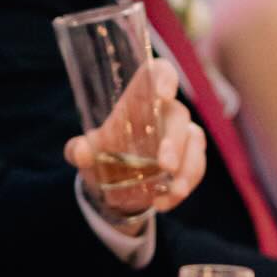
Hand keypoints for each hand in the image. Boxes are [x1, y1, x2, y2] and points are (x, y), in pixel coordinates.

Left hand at [67, 61, 207, 218]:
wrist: (113, 184)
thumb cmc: (102, 154)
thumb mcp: (85, 153)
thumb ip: (78, 150)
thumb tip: (79, 152)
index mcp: (138, 99)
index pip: (155, 74)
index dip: (163, 77)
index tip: (162, 95)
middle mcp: (163, 113)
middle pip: (179, 115)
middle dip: (175, 141)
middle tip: (165, 165)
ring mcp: (181, 135)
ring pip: (195, 142)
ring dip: (188, 168)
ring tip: (173, 192)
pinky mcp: (191, 158)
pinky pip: (197, 167)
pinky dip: (186, 185)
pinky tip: (165, 202)